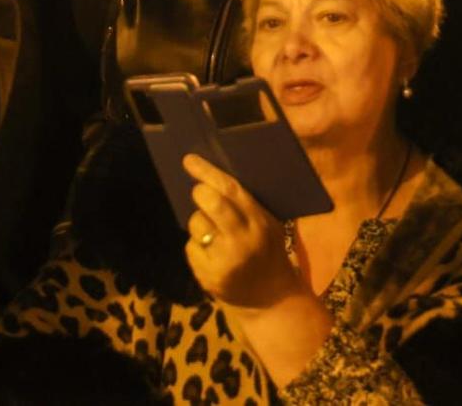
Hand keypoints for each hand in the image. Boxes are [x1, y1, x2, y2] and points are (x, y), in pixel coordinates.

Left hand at [183, 154, 304, 310]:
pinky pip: (190, 247)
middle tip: (199, 192)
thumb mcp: (269, 225)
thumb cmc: (269, 253)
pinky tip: (211, 252)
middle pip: (210, 204)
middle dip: (200, 193)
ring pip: (196, 224)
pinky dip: (197, 245)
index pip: (230, 190)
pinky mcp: (208, 277)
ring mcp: (223, 261)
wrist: (272, 300)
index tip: (189, 160)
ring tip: (214, 232)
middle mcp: (241, 241)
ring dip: (199, 222)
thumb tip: (212, 178)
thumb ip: (247, 205)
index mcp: (259, 223)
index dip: (207, 172)